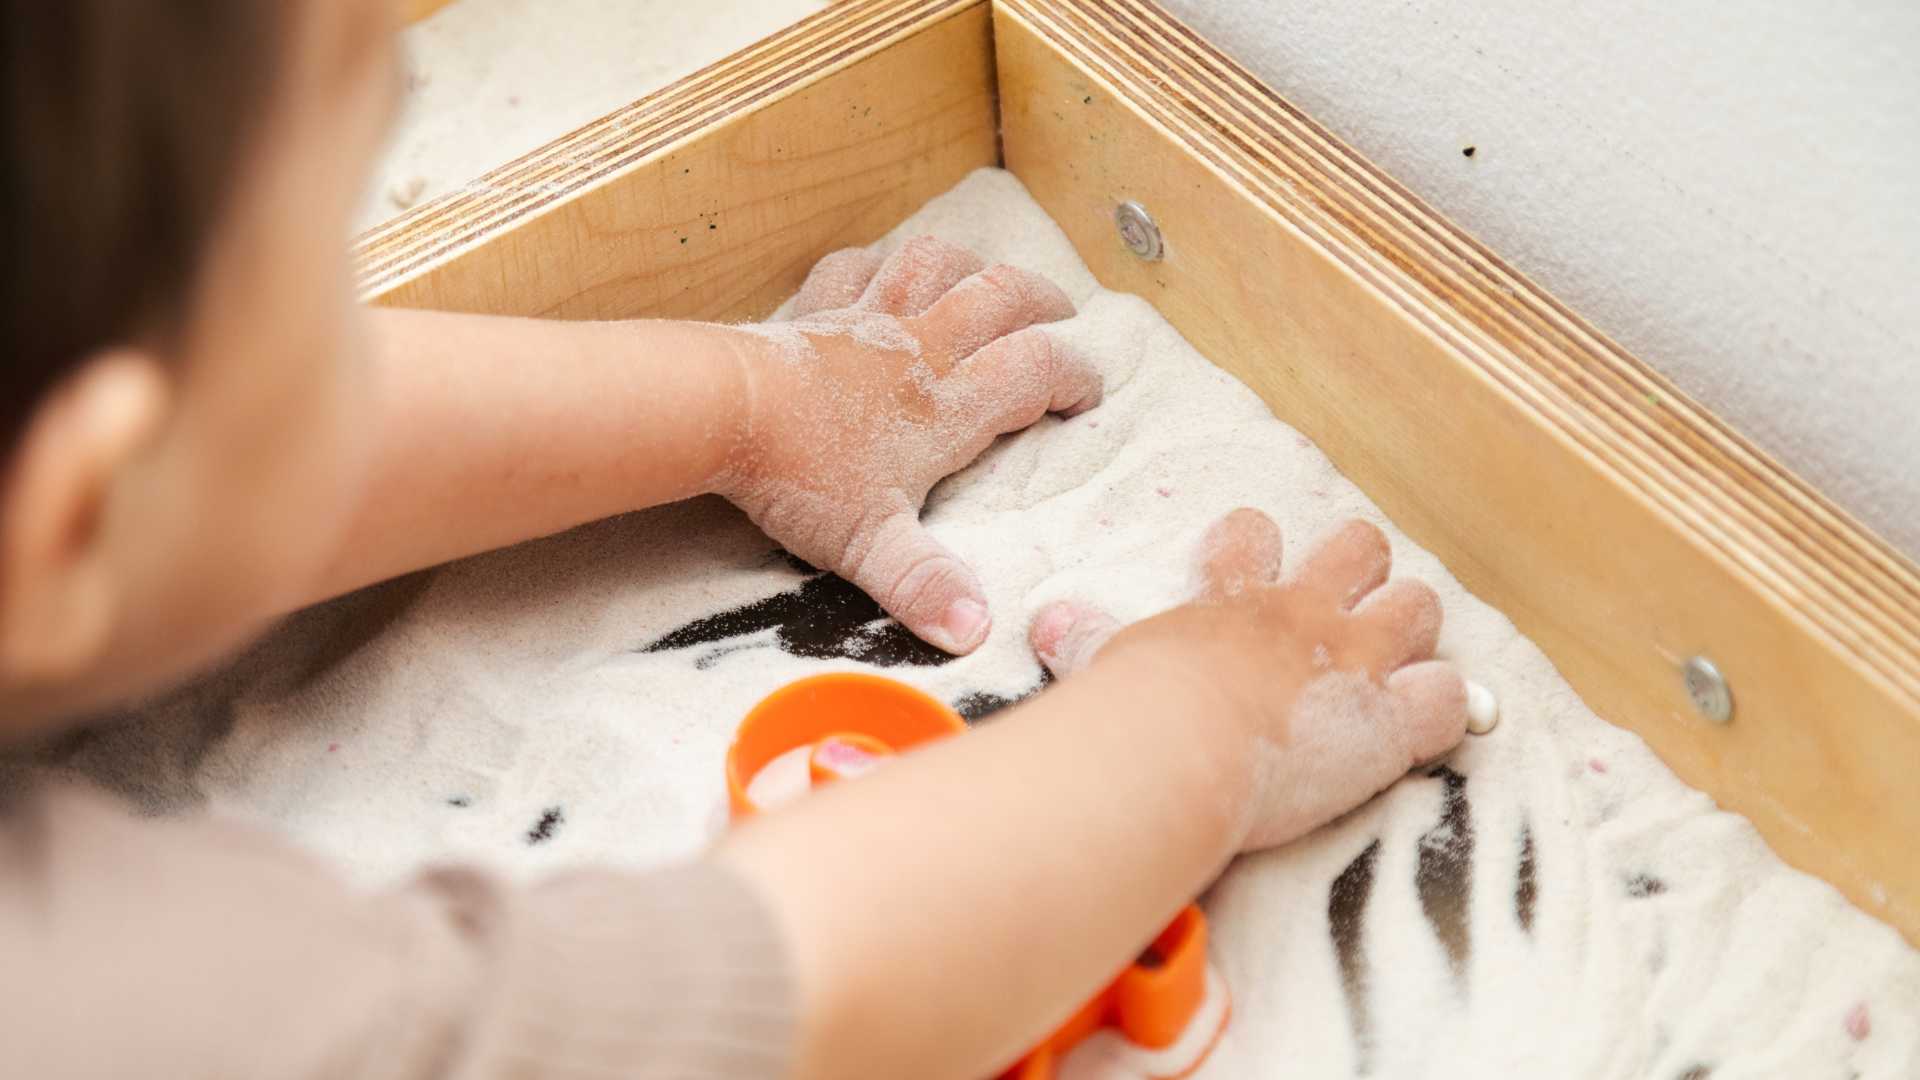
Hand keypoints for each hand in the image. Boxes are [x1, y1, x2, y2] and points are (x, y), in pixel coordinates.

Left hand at [715, 238, 1101, 653]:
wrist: (721, 410)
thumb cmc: (799, 477)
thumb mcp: (870, 546)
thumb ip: (925, 587)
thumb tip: (976, 633)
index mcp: (946, 406)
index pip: (1034, 370)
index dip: (1074, 376)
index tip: (1088, 395)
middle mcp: (918, 349)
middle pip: (1001, 297)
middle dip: (1041, 300)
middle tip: (1063, 314)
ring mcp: (867, 320)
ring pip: (935, 264)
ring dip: (970, 264)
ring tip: (987, 276)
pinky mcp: (816, 309)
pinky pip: (856, 267)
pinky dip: (878, 263)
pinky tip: (884, 271)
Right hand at [1029, 509, 1467, 850]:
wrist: (1180, 744)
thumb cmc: (1134, 708)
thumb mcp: (1104, 660)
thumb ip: (1085, 638)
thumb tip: (1047, 625)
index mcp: (1231, 598)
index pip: (1252, 536)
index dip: (1258, 545)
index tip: (1255, 561)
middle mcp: (1302, 615)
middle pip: (1359, 547)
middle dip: (1362, 569)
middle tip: (1346, 611)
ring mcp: (1354, 660)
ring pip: (1419, 605)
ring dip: (1413, 631)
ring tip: (1397, 663)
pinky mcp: (1389, 720)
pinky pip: (1449, 697)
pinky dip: (1442, 711)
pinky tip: (1423, 728)